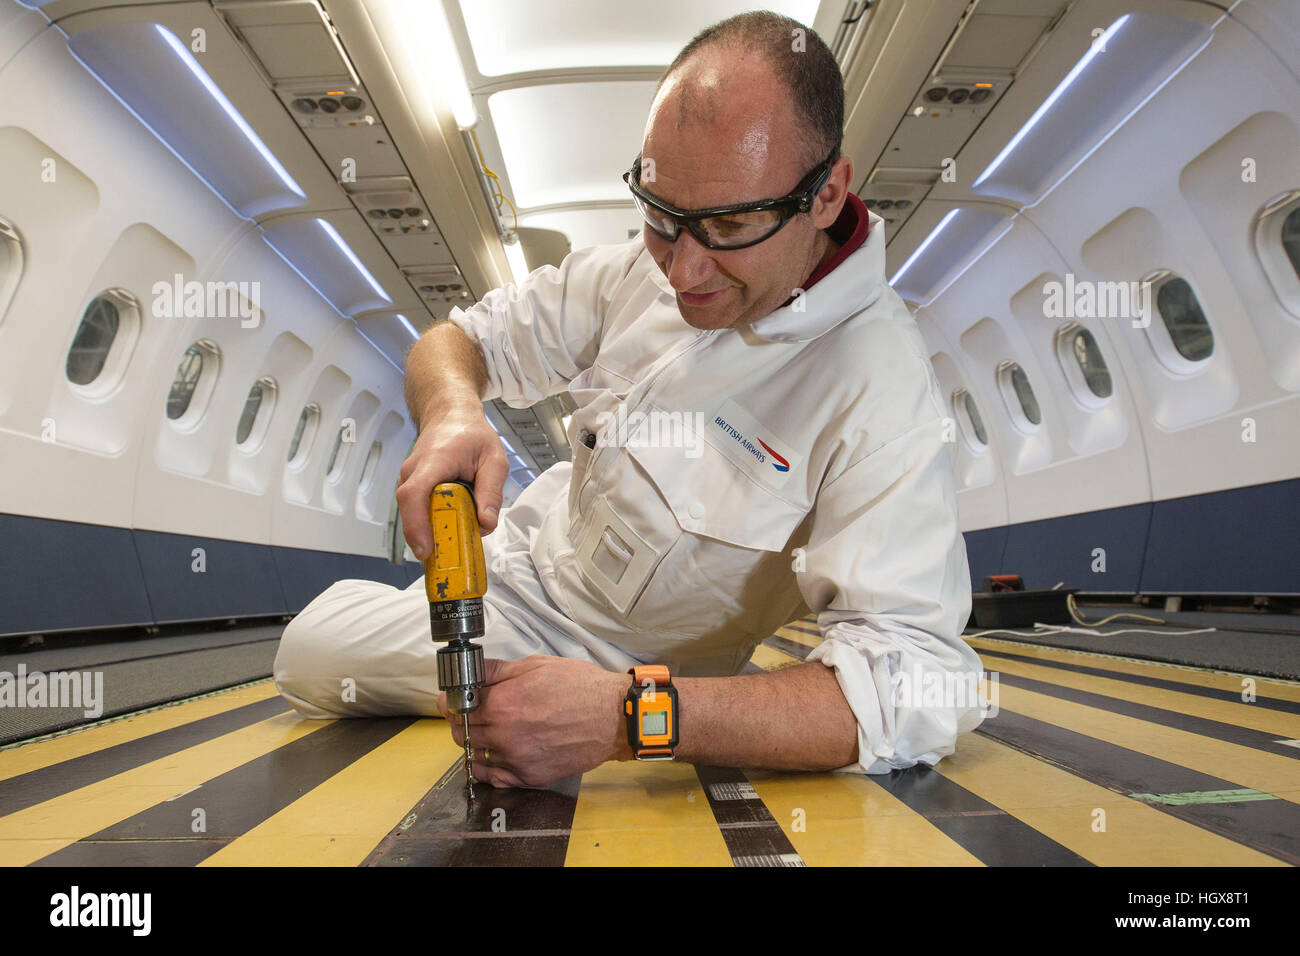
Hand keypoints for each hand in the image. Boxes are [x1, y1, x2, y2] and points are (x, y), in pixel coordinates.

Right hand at [395, 404, 507, 559]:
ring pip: (413, 513)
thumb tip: (486, 523)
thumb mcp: (494, 460)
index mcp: (434, 461)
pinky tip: (451, 523)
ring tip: (457, 534)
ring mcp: (408, 478)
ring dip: (433, 528)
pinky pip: (417, 509)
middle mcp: (413, 470)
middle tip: (454, 552)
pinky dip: (432, 521)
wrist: (451, 415)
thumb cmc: (471, 434)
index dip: (416, 525)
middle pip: (411, 511)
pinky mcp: (411, 486)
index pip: (414, 495)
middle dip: (430, 536)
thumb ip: (492, 492)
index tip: (426, 549)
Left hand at [437, 656, 631, 788]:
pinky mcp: (528, 777)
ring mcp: (515, 759)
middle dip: (459, 721)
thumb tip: (472, 671)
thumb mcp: (536, 666)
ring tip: (485, 731)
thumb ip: (498, 671)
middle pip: (461, 732)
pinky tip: (492, 756)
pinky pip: (494, 777)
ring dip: (473, 743)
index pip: (457, 706)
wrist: (612, 716)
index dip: (451, 701)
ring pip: (474, 755)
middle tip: (468, 713)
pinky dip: (487, 768)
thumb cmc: (580, 688)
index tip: (450, 700)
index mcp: (501, 704)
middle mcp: (503, 735)